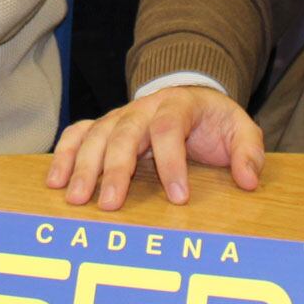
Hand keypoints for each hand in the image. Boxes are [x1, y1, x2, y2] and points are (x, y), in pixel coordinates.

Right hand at [46, 87, 264, 210]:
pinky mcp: (105, 125)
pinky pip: (79, 133)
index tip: (178, 197)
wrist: (192, 98)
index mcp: (179, 105)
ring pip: (97, 134)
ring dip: (83, 166)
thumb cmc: (214, 122)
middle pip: (124, 132)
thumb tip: (248, 180)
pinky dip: (65, 154)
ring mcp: (120, 115)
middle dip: (114, 168)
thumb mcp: (241, 129)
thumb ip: (248, 151)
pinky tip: (55, 180)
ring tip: (75, 198)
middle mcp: (144, 107)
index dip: (172, 162)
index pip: (169, 128)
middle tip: (108, 204)